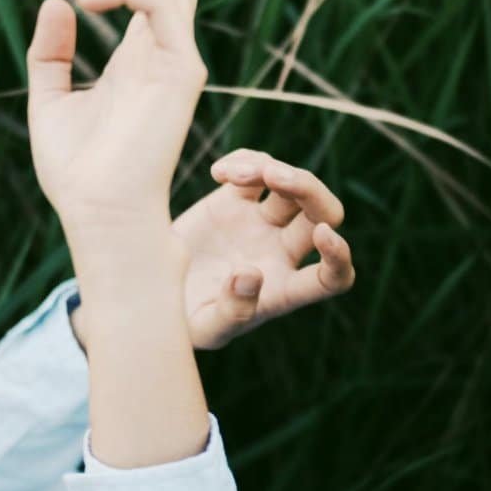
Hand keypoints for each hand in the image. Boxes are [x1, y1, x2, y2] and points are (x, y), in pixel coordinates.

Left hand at [26, 0, 211, 467]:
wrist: (97, 213)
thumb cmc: (77, 172)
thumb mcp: (50, 99)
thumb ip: (53, 53)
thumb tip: (55, 1)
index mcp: (142, 55)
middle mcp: (167, 51)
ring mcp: (178, 59)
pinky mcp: (179, 71)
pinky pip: (163, 2)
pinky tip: (88, 3)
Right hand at [174, 149, 356, 348]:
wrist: (150, 291)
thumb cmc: (180, 323)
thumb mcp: (203, 329)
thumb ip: (231, 312)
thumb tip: (252, 274)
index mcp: (283, 290)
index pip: (334, 277)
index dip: (339, 256)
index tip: (323, 235)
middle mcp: (280, 253)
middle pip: (324, 215)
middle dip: (309, 190)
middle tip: (274, 178)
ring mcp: (261, 223)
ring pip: (293, 185)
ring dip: (273, 169)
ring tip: (232, 175)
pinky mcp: (235, 201)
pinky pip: (258, 168)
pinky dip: (246, 161)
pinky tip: (218, 173)